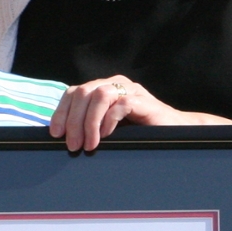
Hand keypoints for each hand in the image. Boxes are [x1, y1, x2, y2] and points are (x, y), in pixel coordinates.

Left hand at [49, 76, 215, 152]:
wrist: (175, 132)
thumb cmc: (140, 133)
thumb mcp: (108, 128)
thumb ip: (89, 125)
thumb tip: (63, 138)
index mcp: (102, 88)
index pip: (73, 92)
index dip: (61, 112)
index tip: (55, 134)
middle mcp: (114, 84)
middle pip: (82, 93)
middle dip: (73, 121)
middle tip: (73, 146)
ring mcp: (130, 90)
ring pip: (99, 95)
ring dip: (89, 122)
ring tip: (89, 144)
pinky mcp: (144, 101)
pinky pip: (121, 104)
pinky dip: (109, 121)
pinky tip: (107, 136)